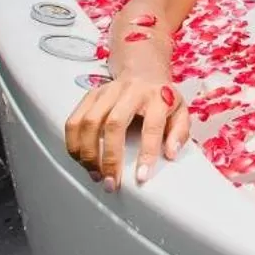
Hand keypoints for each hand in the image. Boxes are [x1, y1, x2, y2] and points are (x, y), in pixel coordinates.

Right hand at [64, 73, 188, 191]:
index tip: (141, 176)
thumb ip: (180, 132)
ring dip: (88, 153)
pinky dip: (73, 143)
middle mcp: (130, 92)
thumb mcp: (180, 111)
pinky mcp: (90, 95)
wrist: (144, 72)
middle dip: (110, 157)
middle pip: (114, 123)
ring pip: (89, 122)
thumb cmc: (161, 98)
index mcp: (157, 97)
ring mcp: (107, 92)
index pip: (152, 125)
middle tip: (111, 182)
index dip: (146, 152)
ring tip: (95, 174)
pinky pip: (74, 120)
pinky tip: (80, 159)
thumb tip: (170, 153)